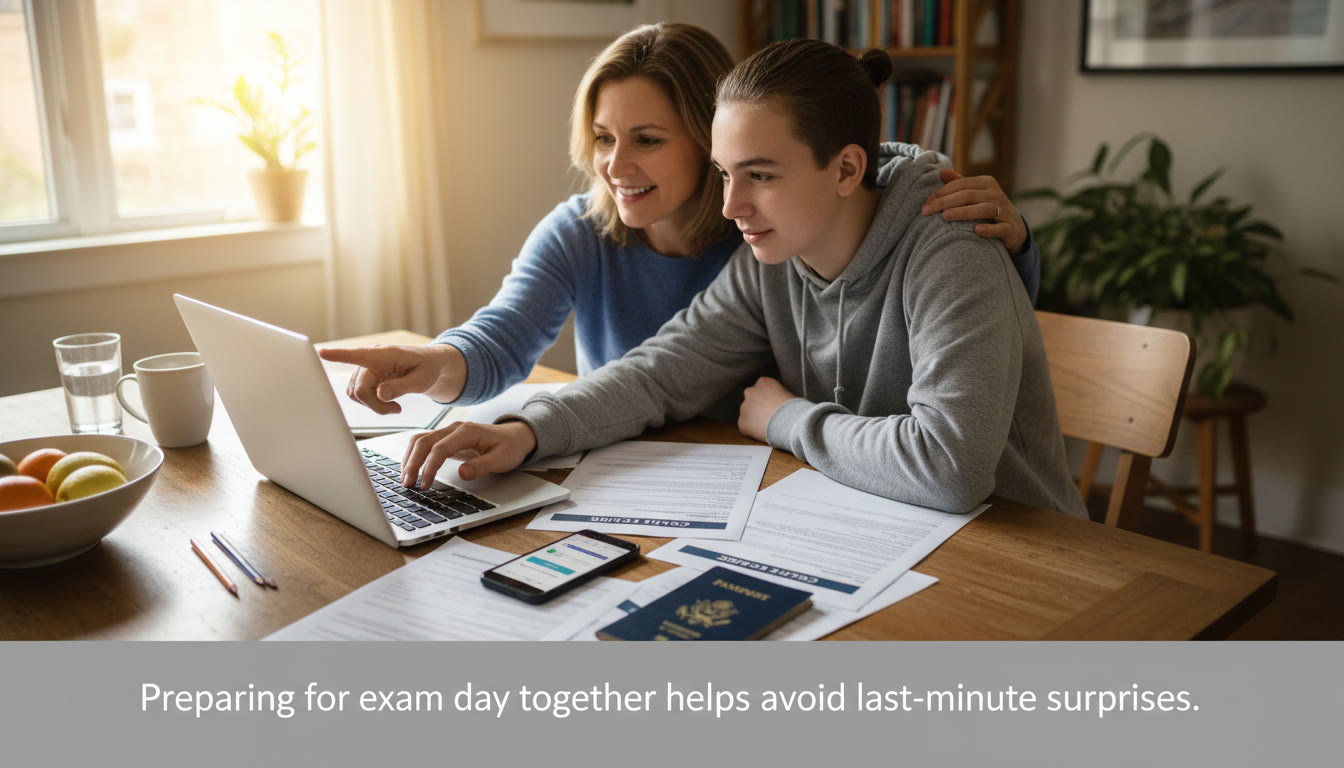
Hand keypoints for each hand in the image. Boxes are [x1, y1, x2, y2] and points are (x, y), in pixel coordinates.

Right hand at [317, 344, 466, 414]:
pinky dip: (372, 404)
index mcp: (385, 355)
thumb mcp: (422, 379)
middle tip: (396, 411)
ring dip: (373, 406)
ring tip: (395, 407)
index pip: (358, 355)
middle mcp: (370, 360)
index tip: (321, 352)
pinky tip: (389, 403)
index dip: (339, 355)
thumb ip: (402, 387)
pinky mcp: (365, 378)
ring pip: (356, 394)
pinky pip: (359, 396)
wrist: (429, 366)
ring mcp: (365, 369)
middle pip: (359, 389)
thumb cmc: (427, 368)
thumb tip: (381, 394)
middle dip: (374, 405)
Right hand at [400, 420, 537, 486]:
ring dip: (410, 458)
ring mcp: (449, 432)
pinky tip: (411, 469)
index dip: (429, 467)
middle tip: (407, 484)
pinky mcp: (447, 439)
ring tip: (406, 479)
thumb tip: (462, 473)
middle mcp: (454, 429)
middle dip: (412, 463)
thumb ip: (482, 466)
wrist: (515, 436)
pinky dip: (415, 456)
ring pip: (420, 441)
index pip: (440, 448)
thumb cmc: (509, 447)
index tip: (425, 485)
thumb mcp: (502, 459)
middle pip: (424, 442)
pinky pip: (425, 444)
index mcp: (467, 432)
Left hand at [738, 377, 798, 442]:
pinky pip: (745, 427)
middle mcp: (750, 392)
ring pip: (747, 413)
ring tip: (768, 426)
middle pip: (751, 398)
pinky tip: (763, 433)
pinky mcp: (742, 423)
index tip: (773, 406)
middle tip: (768, 416)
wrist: (792, 424)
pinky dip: (752, 430)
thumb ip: (779, 395)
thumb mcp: (790, 395)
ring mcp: (744, 407)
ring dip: (754, 418)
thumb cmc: (796, 410)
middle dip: (757, 406)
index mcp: (763, 382)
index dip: (767, 399)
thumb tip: (779, 402)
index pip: (761, 388)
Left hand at [921, 169, 1028, 254]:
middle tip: (926, 211)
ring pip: (984, 209)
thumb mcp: (975, 193)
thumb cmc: (988, 208)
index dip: (941, 192)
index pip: (960, 185)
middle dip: (945, 202)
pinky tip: (976, 230)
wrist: (1014, 228)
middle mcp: (995, 194)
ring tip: (945, 216)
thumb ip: (960, 183)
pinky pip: (1000, 228)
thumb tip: (942, 172)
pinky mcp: (1010, 228)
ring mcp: (1004, 210)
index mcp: (985, 183)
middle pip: (968, 195)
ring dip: (964, 212)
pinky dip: (989, 229)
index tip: (925, 202)